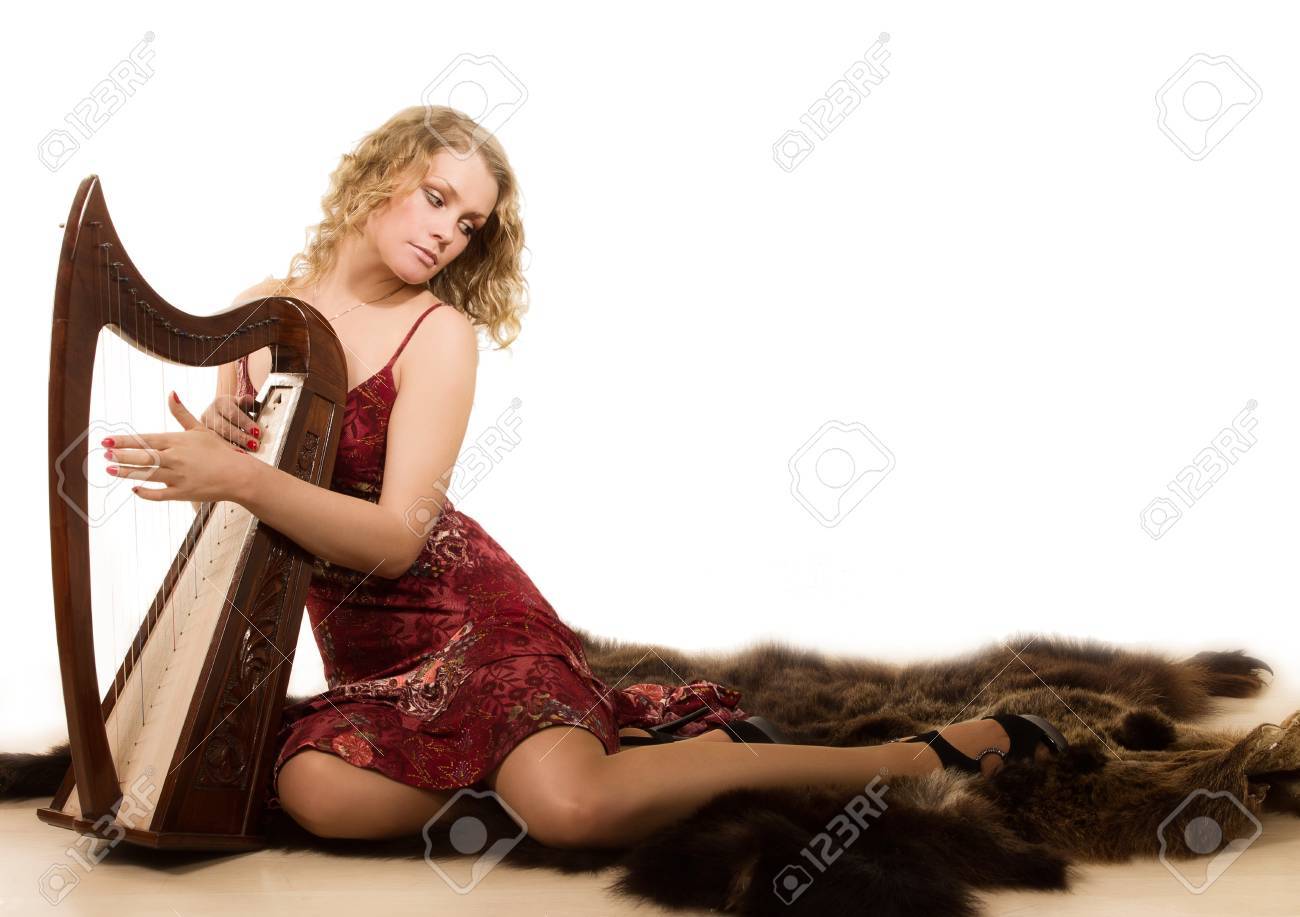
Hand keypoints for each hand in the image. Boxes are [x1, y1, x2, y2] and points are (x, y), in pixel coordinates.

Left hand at [103, 391, 259, 503]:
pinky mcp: (182, 493)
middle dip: (120, 456)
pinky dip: (144, 493)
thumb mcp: (201, 429)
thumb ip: (182, 413)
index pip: (145, 439)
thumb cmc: (220, 451)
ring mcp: (178, 477)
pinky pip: (158, 494)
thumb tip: (171, 393)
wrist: (238, 474)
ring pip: (146, 474)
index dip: (124, 440)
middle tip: (104, 456)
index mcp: (177, 441)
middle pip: (142, 457)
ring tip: (109, 470)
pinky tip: (134, 489)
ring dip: (125, 472)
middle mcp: (175, 458)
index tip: (106, 441)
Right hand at [201, 392, 260, 451]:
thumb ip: (246, 403)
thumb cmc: (236, 409)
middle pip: (224, 428)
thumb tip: (248, 399)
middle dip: (241, 437)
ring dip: (232, 447)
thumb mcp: (242, 403)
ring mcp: (203, 427)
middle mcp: (209, 414)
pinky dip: (225, 451)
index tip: (258, 432)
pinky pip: (214, 446)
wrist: (220, 413)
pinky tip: (235, 456)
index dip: (246, 423)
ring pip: (217, 439)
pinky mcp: (202, 438)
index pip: (233, 413)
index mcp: (220, 402)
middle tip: (255, 445)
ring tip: (246, 453)